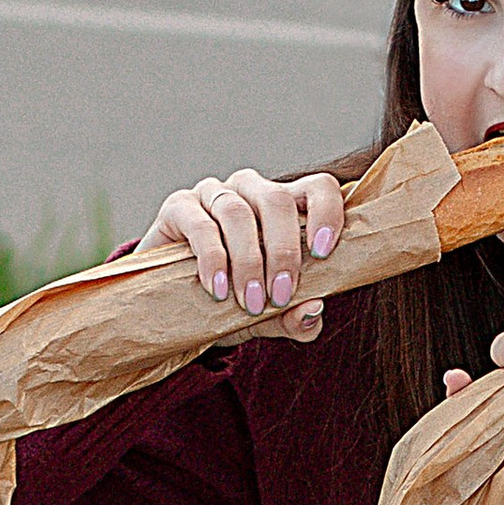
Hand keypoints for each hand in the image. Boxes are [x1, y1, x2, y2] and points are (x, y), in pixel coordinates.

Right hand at [142, 168, 344, 339]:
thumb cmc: (232, 300)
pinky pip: (200, 225)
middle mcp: (251, 190)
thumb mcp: (268, 316)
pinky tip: (217, 289)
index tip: (323, 253)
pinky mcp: (179, 207)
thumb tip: (313, 310)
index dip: (327, 212)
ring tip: (250, 302)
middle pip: (277, 201)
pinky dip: (212, 259)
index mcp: (285, 206)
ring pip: (238, 212)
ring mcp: (214, 194)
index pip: (319, 187)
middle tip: (280, 296)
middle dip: (283, 252)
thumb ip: (294, 317)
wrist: (176, 306)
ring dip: (248, 261)